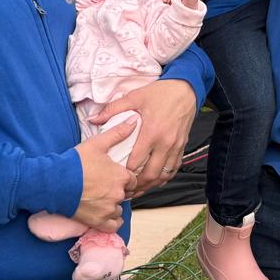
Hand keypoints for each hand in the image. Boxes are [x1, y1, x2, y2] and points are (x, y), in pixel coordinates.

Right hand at [71, 119, 138, 232]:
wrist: (54, 182)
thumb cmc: (75, 163)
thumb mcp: (96, 144)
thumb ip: (117, 134)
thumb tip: (134, 121)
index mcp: (121, 176)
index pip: (132, 179)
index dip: (125, 178)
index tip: (115, 176)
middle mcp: (118, 194)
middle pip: (125, 194)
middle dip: (118, 191)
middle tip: (104, 186)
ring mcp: (108, 209)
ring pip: (119, 209)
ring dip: (113, 205)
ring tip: (100, 198)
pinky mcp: (98, 222)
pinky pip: (113, 225)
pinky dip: (111, 221)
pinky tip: (104, 214)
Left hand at [89, 79, 196, 197]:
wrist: (186, 89)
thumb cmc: (160, 93)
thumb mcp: (135, 97)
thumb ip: (113, 110)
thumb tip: (93, 119)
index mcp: (152, 132)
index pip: (136, 161)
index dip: (125, 173)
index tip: (116, 177)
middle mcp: (165, 142)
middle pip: (151, 174)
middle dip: (138, 186)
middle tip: (126, 190)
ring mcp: (175, 146)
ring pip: (164, 175)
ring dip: (151, 185)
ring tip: (138, 190)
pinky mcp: (182, 147)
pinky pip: (174, 169)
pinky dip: (164, 178)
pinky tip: (155, 181)